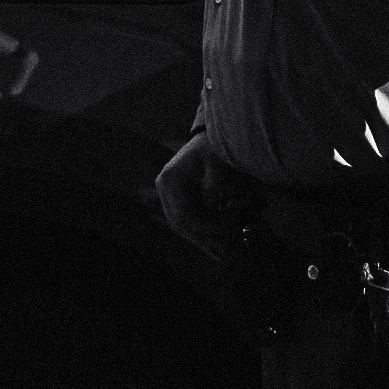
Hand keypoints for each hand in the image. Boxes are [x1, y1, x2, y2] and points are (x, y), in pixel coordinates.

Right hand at [156, 132, 234, 258]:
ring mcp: (168, 193)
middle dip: (201, 238)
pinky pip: (186, 218)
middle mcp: (164, 188)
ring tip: (221, 252)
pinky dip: (201, 228)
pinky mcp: (176, 196)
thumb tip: (211, 210)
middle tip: (223, 252)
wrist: (208, 137)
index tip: (224, 232)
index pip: (184, 215)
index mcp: (170, 180)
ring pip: (182, 224)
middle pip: (180, 223)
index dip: (204, 227)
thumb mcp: (217, 162)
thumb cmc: (213, 146)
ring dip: (201, 237)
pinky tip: (215, 238)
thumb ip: (213, 186)